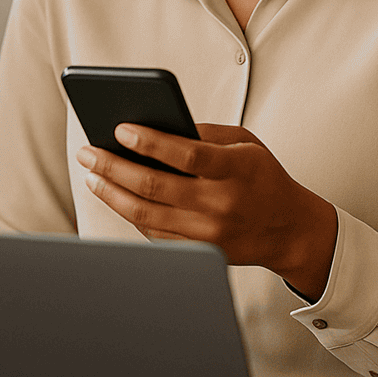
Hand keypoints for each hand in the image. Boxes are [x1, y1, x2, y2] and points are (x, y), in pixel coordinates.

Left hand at [77, 122, 338, 299]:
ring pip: (146, 213)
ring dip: (112, 192)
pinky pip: (153, 233)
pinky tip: (114, 195)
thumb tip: (154, 125)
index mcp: (236, 169)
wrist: (288, 230)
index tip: (120, 129)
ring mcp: (209, 233)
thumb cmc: (262, 177)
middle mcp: (221, 204)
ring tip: (92, 174)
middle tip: (89, 152)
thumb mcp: (245, 143)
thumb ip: (204, 132)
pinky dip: (129, 213)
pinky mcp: (199, 251)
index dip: (150, 142)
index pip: (187, 155)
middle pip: (155, 186)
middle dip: (113, 166)